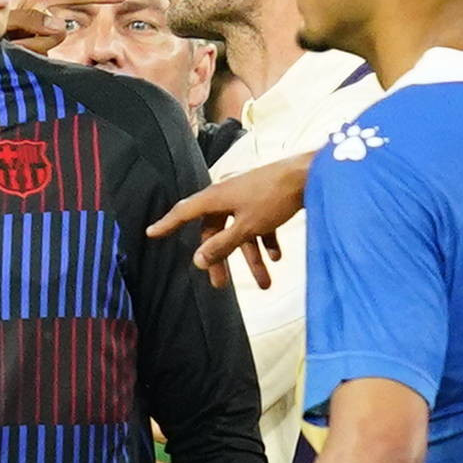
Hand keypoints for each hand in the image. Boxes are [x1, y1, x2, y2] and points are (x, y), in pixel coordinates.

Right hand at [150, 153, 309, 285]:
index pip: (184, 212)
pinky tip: (278, 257)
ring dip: (252, 259)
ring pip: (242, 232)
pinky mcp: (267, 199)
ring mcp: (248, 196)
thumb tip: (198, 260)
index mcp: (216, 197)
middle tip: (221, 285)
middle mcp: (228, 195)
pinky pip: (260, 224)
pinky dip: (266, 241)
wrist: (311, 176)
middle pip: (216, 231)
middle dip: (221, 259)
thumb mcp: (247, 226)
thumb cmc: (274, 197)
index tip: (151, 234)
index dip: (167, 224)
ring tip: (266, 283)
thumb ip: (222, 245)